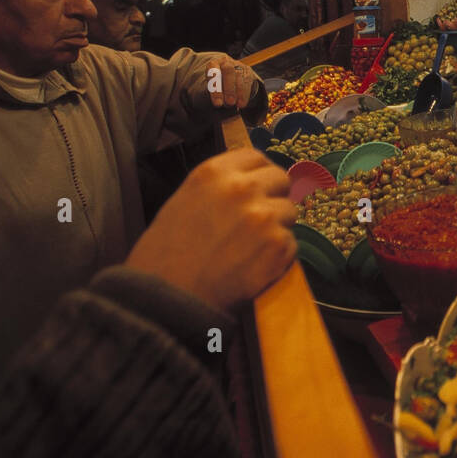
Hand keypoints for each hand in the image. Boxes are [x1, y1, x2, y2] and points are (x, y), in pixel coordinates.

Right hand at [124, 148, 296, 310]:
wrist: (166, 300)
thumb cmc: (165, 256)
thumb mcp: (184, 202)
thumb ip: (219, 189)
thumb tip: (249, 183)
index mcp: (213, 173)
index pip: (256, 157)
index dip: (260, 174)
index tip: (260, 188)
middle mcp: (242, 189)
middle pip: (280, 179)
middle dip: (273, 198)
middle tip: (259, 221)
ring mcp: (263, 217)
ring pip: (289, 213)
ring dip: (277, 229)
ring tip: (249, 249)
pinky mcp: (278, 246)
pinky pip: (291, 244)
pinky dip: (278, 257)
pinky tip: (253, 267)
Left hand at [205, 55, 255, 108]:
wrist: (228, 73)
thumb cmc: (217, 82)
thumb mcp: (211, 85)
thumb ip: (214, 92)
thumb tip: (219, 103)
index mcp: (213, 64)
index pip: (213, 72)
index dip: (215, 87)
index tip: (217, 102)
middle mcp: (226, 62)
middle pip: (228, 71)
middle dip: (229, 88)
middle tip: (229, 102)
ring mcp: (238, 65)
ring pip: (239, 76)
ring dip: (238, 92)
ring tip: (236, 104)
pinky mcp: (247, 70)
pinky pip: (247, 81)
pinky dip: (245, 94)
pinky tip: (242, 103)